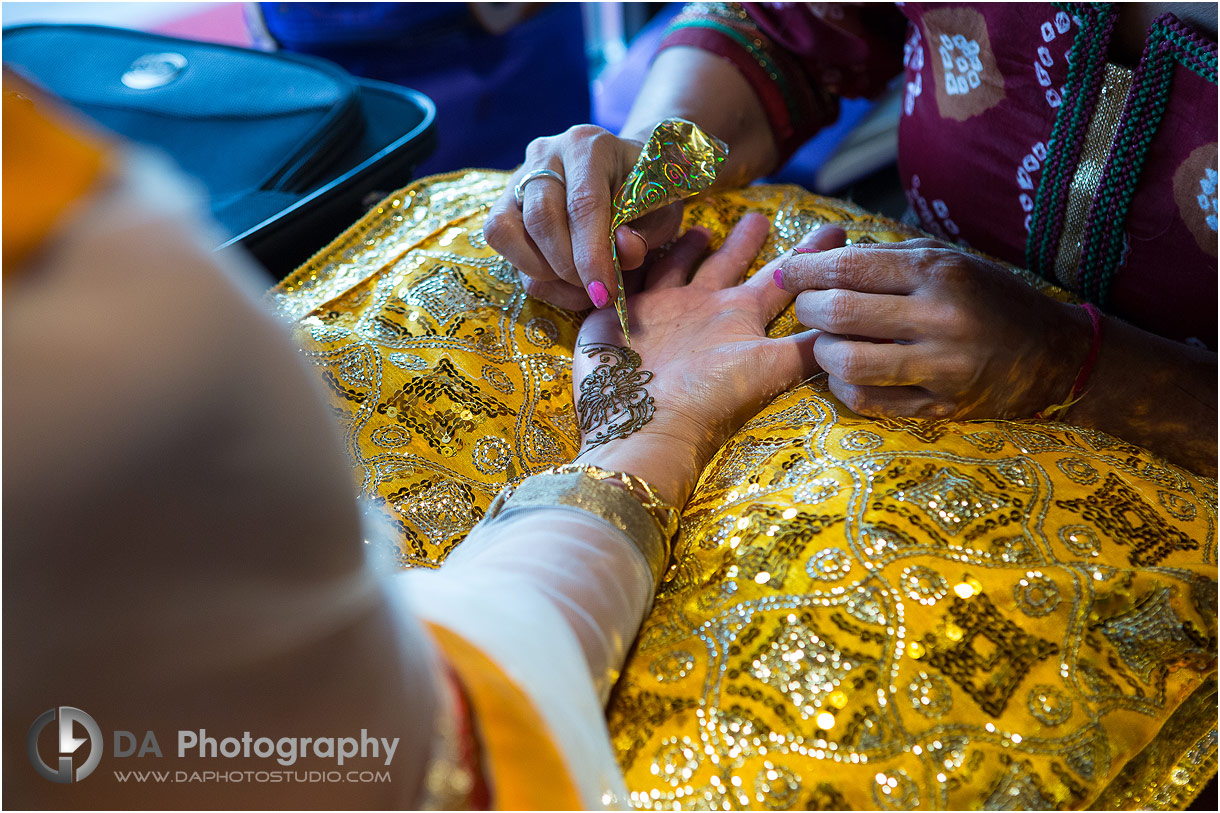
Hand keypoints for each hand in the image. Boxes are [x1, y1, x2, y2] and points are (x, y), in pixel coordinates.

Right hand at [483, 125, 684, 309]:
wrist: (624, 172)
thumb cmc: (644, 192)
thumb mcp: (660, 210)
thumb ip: (647, 231)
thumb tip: (625, 251)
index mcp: (588, 146)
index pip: (584, 203)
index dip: (592, 255)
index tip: (604, 292)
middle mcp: (546, 154)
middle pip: (540, 217)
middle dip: (568, 267)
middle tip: (596, 291)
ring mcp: (518, 177)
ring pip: (507, 232)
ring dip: (544, 273)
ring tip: (580, 285)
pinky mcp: (504, 203)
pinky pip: (501, 243)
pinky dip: (532, 274)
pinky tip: (563, 283)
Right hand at [571, 214, 843, 504]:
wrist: (642, 418)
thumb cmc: (708, 394)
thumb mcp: (770, 366)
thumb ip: (810, 346)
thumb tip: (863, 330)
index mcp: (741, 318)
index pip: (783, 279)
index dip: (809, 255)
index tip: (836, 230)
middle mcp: (705, 311)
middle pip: (730, 266)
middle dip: (746, 241)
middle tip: (761, 215)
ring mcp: (662, 309)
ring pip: (680, 266)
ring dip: (691, 246)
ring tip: (702, 226)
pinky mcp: (622, 308)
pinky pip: (631, 270)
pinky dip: (635, 252)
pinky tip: (637, 234)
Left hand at [775, 238, 1091, 419]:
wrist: (1053, 354)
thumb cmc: (988, 298)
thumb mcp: (946, 260)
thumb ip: (885, 257)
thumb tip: (816, 255)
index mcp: (938, 272)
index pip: (850, 267)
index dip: (806, 269)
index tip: (789, 270)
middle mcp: (940, 316)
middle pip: (839, 312)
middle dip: (807, 308)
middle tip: (807, 307)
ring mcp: (942, 366)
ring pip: (849, 362)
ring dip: (824, 352)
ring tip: (828, 343)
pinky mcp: (942, 406)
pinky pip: (870, 401)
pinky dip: (845, 388)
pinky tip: (848, 374)